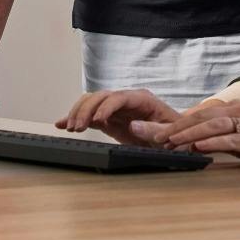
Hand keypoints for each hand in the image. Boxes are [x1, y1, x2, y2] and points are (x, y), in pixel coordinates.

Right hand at [56, 89, 178, 144]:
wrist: (175, 142)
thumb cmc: (176, 135)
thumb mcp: (171, 133)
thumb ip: (155, 129)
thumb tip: (134, 124)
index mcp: (143, 100)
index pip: (120, 97)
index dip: (106, 106)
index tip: (97, 119)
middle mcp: (127, 101)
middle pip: (102, 97)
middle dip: (87, 109)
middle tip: (77, 127)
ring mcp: (117, 110)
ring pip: (93, 102)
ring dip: (79, 112)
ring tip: (70, 127)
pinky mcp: (110, 121)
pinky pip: (91, 116)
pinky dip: (76, 118)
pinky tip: (62, 124)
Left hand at [145, 101, 239, 165]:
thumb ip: (219, 136)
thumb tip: (190, 144)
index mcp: (232, 109)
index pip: (194, 115)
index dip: (168, 123)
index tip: (143, 131)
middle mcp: (238, 111)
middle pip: (197, 118)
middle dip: (167, 126)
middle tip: (141, 133)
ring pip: (211, 126)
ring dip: (186, 134)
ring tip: (164, 142)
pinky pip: (232, 140)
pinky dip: (213, 143)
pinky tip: (197, 148)